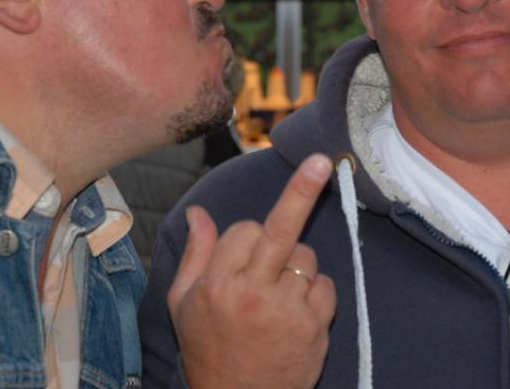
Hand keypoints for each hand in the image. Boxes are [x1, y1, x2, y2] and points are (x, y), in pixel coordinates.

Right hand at [167, 153, 335, 388]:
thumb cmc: (209, 348)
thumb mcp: (184, 303)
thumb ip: (195, 253)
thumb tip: (199, 212)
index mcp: (216, 285)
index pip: (245, 229)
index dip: (248, 236)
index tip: (246, 250)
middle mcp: (252, 294)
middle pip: (279, 228)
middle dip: (302, 189)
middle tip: (321, 160)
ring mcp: (286, 311)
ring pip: (305, 256)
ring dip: (297, 265)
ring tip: (279, 296)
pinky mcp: (314, 327)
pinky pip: (326, 285)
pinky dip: (316, 291)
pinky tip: (298, 312)